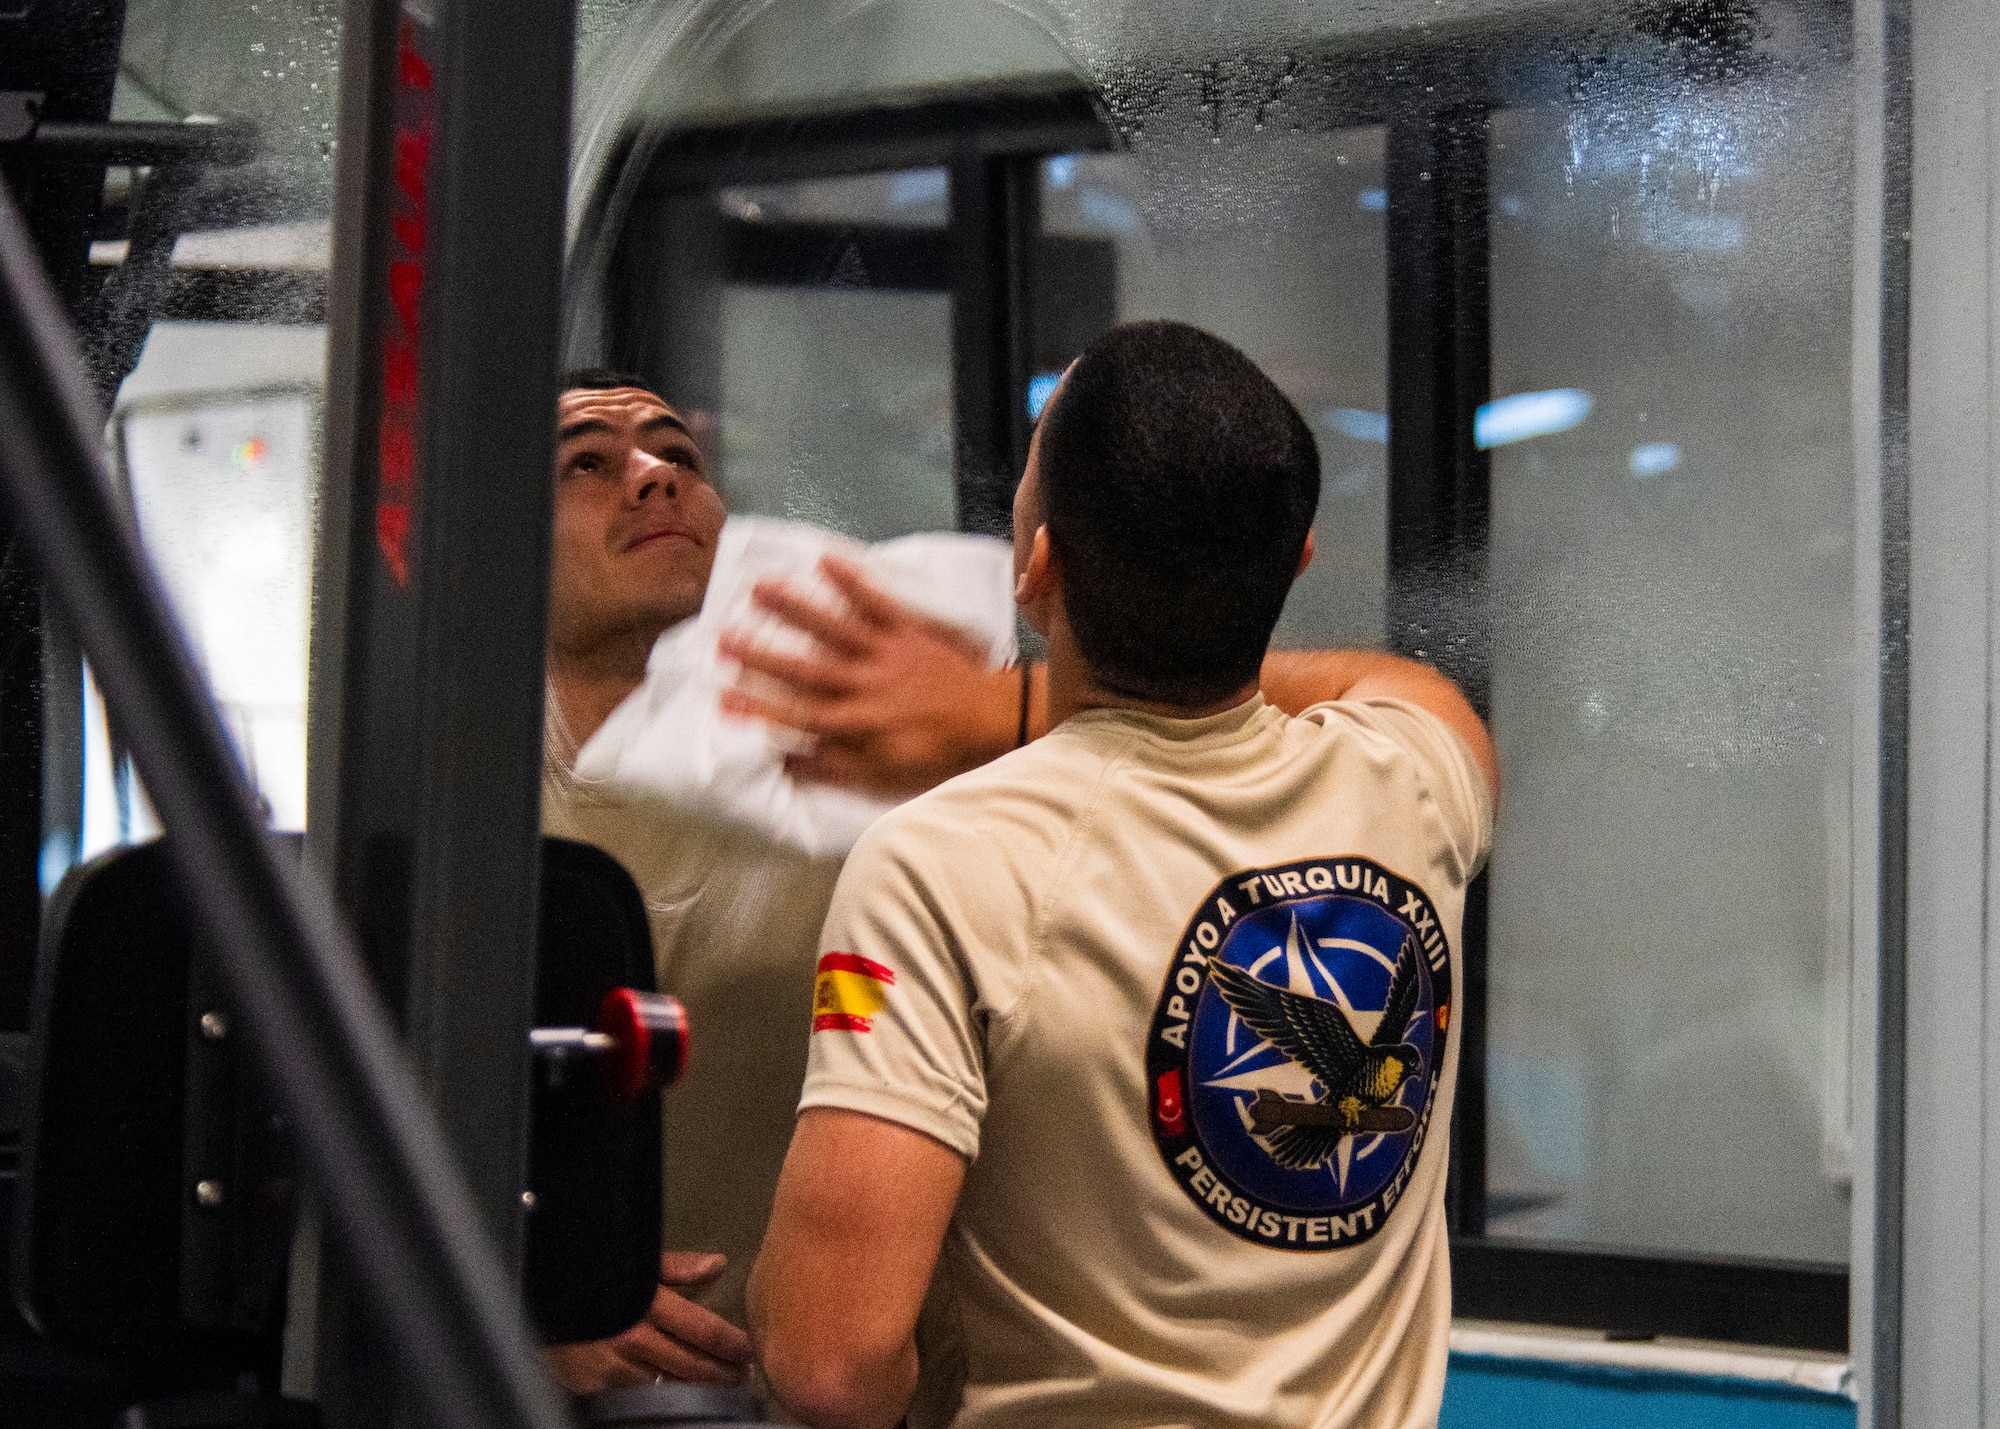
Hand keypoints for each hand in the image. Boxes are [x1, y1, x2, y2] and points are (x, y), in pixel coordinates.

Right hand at [542, 1251, 752, 1394]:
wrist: (538, 1299)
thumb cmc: (591, 1278)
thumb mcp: (634, 1263)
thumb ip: (678, 1268)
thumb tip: (717, 1265)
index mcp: (648, 1303)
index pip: (705, 1331)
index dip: (733, 1345)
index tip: (749, 1350)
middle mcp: (634, 1338)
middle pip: (695, 1366)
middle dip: (725, 1373)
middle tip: (744, 1376)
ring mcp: (616, 1368)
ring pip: (672, 1387)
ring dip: (701, 1389)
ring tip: (722, 1388)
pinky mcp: (598, 1389)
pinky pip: (642, 1399)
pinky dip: (665, 1399)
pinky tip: (681, 1397)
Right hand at [718, 555, 1022, 798]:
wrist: (992, 717)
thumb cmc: (937, 748)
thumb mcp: (888, 772)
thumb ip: (836, 767)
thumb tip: (786, 763)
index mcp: (860, 723)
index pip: (801, 716)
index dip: (761, 707)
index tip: (722, 697)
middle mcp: (867, 685)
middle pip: (808, 669)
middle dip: (764, 655)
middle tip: (724, 638)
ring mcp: (886, 653)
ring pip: (834, 629)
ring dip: (796, 609)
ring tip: (759, 587)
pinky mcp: (907, 630)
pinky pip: (877, 602)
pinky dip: (853, 581)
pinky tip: (825, 559)